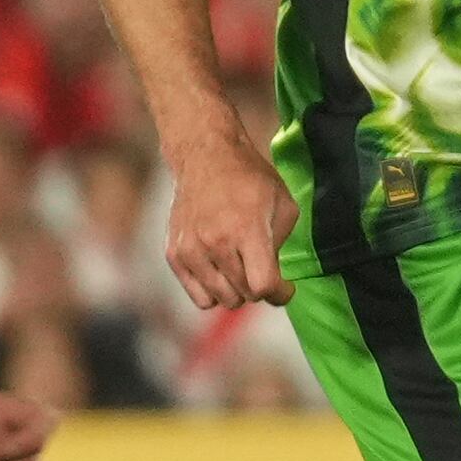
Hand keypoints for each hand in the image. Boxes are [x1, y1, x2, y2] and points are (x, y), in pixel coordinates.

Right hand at [163, 144, 294, 312]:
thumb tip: (274, 277)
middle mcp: (216, 244)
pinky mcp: (174, 255)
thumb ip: (280, 245)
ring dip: (238, 292)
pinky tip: (223, 273)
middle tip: (264, 270)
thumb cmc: (250, 180)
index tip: (286, 288)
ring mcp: (191, 251)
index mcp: (246, 230)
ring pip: (222, 300)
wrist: (205, 159)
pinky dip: (214, 291)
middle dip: (261, 288)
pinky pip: (199, 297)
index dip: (281, 293)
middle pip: (245, 295)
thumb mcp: (284, 205)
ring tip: (243, 270)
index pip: (263, 285)